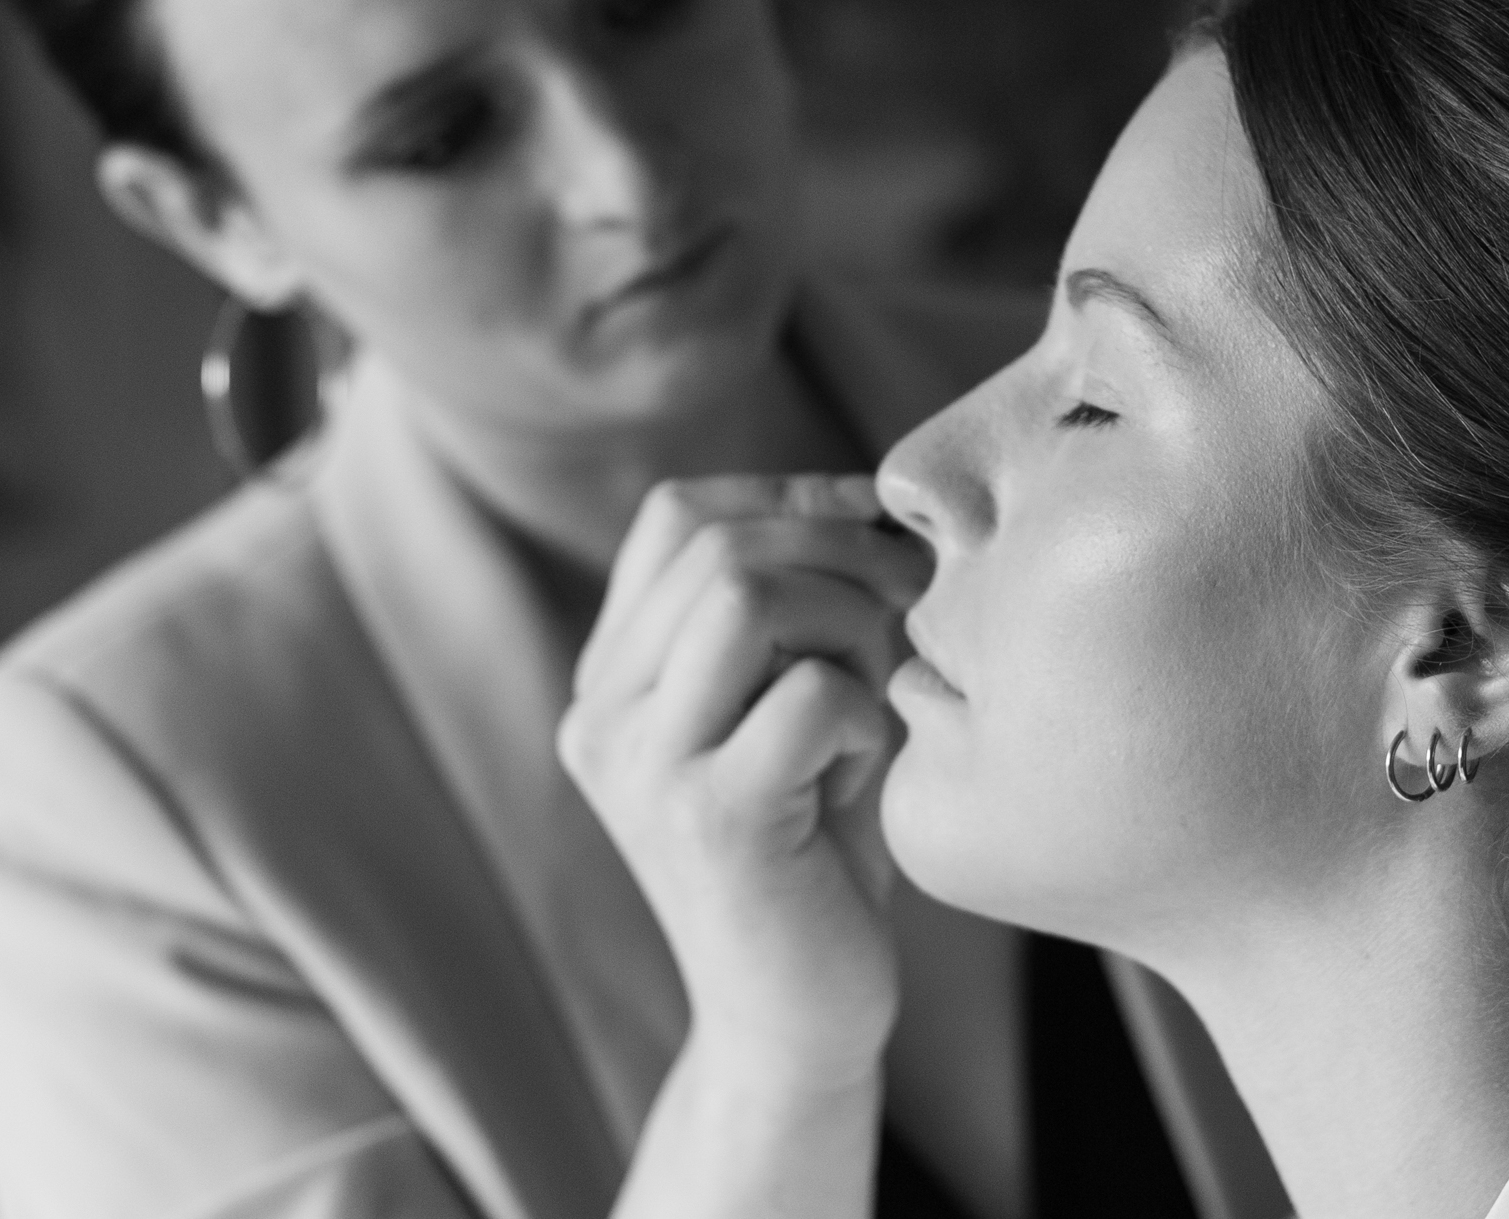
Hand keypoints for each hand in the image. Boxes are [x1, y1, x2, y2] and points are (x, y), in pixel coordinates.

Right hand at [560, 473, 928, 1094]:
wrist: (798, 1017)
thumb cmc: (814, 850)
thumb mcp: (782, 706)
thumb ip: (786, 610)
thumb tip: (863, 492)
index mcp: (609, 679)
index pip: (677, 515)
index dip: (790, 497)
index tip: (873, 535)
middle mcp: (601, 717)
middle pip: (718, 544)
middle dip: (840, 553)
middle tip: (908, 609)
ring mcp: (644, 770)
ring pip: (745, 598)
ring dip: (848, 621)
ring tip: (874, 690)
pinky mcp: (712, 822)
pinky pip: (808, 694)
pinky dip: (864, 709)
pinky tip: (864, 767)